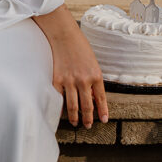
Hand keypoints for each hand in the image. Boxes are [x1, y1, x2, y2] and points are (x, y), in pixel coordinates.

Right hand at [34, 6, 107, 127]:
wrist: (65, 36)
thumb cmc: (80, 47)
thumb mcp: (93, 63)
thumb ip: (93, 80)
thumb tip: (92, 97)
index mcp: (96, 75)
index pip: (101, 99)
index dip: (102, 111)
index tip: (103, 120)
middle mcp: (84, 80)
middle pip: (87, 106)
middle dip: (88, 119)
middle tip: (88, 126)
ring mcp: (70, 81)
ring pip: (73, 106)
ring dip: (75, 117)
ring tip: (76, 123)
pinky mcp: (57, 80)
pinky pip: (59, 99)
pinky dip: (61, 108)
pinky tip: (62, 113)